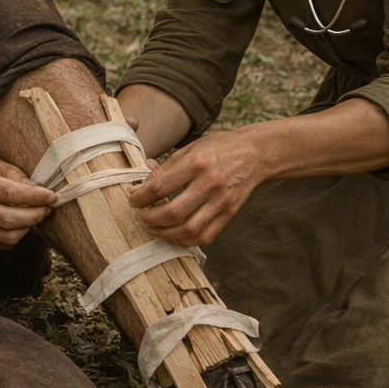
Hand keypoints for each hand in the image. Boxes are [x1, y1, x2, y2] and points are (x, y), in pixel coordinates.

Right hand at [0, 153, 56, 250]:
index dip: (35, 197)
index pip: (10, 193)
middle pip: (10, 219)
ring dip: (28, 228)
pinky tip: (19, 225)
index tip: (52, 196)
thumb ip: (10, 172)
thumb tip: (35, 185)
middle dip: (36, 215)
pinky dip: (15, 237)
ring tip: (35, 216)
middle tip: (47, 208)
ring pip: (7, 236)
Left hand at [126, 130, 265, 246]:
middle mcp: (210, 183)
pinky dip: (186, 240)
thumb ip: (166, 167)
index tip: (132, 199)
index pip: (160, 186)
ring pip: (188, 228)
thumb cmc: (219, 147)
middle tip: (141, 215)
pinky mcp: (230, 213)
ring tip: (154, 227)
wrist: (255, 153)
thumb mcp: (191, 148)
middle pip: (173, 211)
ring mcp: (222, 200)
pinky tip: (175, 233)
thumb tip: (141, 184)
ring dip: (165, 232)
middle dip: (150, 218)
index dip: (141, 197)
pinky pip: (205, 236)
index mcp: (197, 162)